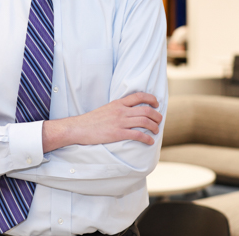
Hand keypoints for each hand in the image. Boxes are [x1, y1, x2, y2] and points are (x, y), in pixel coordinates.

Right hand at [43, 92, 161, 151]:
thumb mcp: (106, 109)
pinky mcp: (117, 134)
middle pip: (146, 110)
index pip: (139, 96)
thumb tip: (129, 111)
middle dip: (157, 115)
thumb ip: (118, 108)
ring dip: (154, 127)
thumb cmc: (92, 120)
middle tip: (159, 120)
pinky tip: (149, 141)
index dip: (151, 99)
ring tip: (156, 131)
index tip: (156, 104)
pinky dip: (147, 138)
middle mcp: (121, 111)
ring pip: (144, 122)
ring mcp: (120, 122)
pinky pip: (137, 135)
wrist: (79, 128)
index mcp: (118, 103)